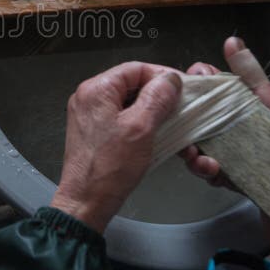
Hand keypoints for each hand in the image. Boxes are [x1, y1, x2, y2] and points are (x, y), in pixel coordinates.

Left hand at [50, 62, 181, 232]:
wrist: (86, 200)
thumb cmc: (110, 167)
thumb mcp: (141, 128)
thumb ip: (157, 98)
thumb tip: (170, 79)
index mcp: (96, 89)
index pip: (135, 69)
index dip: (162, 75)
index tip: (183, 87)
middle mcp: (88, 97)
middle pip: (130, 83)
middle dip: (157, 93)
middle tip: (179, 104)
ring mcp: (88, 114)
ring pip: (127, 100)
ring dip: (150, 108)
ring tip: (170, 119)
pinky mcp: (92, 130)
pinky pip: (119, 116)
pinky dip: (138, 120)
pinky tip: (153, 132)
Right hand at [178, 36, 269, 184]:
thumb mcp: (269, 101)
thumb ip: (249, 73)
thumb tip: (232, 41)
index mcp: (229, 104)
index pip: (200, 87)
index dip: (191, 84)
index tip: (194, 86)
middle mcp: (219, 125)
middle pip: (187, 118)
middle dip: (181, 122)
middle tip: (185, 126)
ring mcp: (219, 150)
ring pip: (190, 146)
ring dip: (190, 152)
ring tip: (200, 157)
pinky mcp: (222, 174)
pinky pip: (204, 171)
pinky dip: (205, 171)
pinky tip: (215, 170)